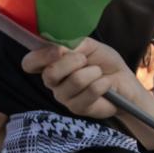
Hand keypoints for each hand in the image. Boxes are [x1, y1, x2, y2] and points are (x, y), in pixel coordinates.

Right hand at [22, 38, 153, 147]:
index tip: (59, 50)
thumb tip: (59, 46)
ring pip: (74, 81)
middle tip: (85, 59)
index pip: (29, 63)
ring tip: (99, 72)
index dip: (40, 56)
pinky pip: (89, 92)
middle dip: (72, 62)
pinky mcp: (77, 108)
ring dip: (93, 72)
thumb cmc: (104, 63)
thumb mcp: (90, 46)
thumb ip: (73, 44)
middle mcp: (53, 82)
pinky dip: (102, 83)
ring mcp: (64, 97)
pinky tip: (106, 84)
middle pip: (50, 74)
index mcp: (51, 63)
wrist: (124, 82)